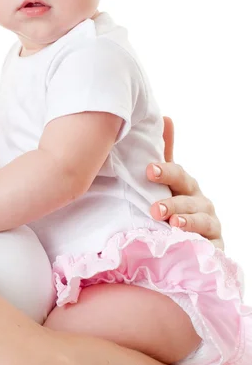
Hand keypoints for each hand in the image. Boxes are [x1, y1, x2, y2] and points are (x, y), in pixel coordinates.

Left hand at [148, 117, 223, 248]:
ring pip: (201, 221)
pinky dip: (199, 243)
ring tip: (172, 224)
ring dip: (186, 221)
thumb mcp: (166, 181)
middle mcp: (199, 201)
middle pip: (189, 198)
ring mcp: (209, 224)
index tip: (149, 170)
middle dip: (173, 202)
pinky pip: (209, 245)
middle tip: (155, 208)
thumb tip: (166, 117)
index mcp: (185, 184)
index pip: (177, 174)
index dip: (165, 171)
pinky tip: (186, 243)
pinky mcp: (214, 247)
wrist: (187, 242)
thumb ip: (165, 152)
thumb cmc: (174, 205)